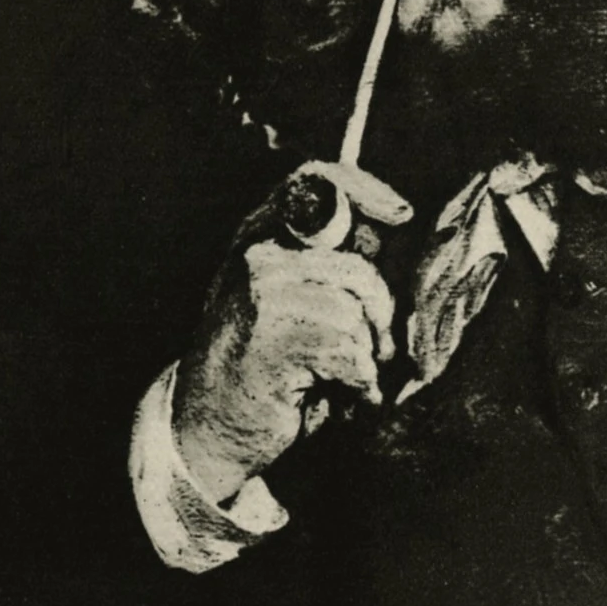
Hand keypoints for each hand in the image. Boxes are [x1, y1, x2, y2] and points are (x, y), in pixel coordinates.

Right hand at [172, 163, 411, 503]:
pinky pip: (350, 353)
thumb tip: (387, 230)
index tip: (401, 214)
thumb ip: (328, 261)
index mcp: (258, 237)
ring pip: (355, 316)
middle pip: (357, 269)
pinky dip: (361, 384)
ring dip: (366, 359)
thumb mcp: (286, 298)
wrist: (205, 425)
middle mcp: (257, 258)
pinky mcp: (272, 341)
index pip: (315, 181)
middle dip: (381, 316)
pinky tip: (348, 400)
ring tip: (349, 381)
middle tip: (378, 350)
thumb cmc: (259, 363)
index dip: (365, 189)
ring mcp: (261, 297)